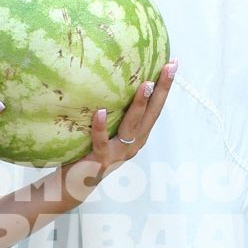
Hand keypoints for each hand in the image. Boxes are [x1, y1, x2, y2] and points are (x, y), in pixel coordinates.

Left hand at [62, 60, 178, 194]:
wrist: (73, 184)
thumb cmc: (90, 150)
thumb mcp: (108, 130)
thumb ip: (114, 110)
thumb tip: (112, 75)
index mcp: (138, 135)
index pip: (156, 108)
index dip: (165, 87)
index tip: (173, 63)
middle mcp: (133, 144)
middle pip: (152, 115)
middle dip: (162, 90)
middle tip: (169, 67)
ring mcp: (118, 153)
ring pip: (132, 127)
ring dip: (140, 106)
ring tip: (145, 85)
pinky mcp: (99, 160)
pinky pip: (100, 141)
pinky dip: (100, 127)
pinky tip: (100, 112)